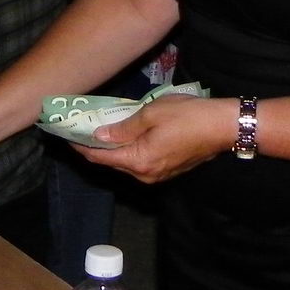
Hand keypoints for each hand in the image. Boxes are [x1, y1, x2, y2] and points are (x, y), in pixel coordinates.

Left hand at [84, 94, 231, 184]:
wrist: (223, 127)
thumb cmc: (187, 116)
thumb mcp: (151, 114)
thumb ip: (123, 128)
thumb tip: (99, 136)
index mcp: (139, 161)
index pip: (100, 158)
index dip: (80, 147)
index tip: (66, 134)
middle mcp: (145, 174)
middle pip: (112, 162)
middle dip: (94, 146)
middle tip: (80, 128)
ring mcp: (158, 175)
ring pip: (126, 162)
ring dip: (112, 148)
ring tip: (99, 128)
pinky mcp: (168, 170)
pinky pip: (140, 161)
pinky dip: (128, 149)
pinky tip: (124, 134)